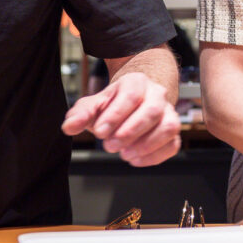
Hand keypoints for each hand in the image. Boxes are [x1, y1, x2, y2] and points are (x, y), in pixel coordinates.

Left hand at [61, 71, 180, 165]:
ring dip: (146, 145)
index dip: (115, 115)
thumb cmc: (114, 104)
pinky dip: (154, 156)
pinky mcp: (173, 132)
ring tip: (124, 154)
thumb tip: (69, 127)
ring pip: (168, 127)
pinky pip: (172, 145)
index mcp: (136, 82)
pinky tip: (135, 159)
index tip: (99, 131)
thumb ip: (81, 114)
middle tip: (110, 146)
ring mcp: (169, 113)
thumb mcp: (95, 104)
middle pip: (152, 110)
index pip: (131, 95)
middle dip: (130, 131)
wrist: (134, 101)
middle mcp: (157, 95)